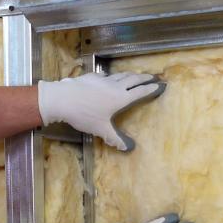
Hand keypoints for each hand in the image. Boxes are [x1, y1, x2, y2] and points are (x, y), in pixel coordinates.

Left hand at [36, 71, 165, 150]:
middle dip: (144, 77)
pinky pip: (106, 75)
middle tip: (152, 76)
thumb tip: (126, 148)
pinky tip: (109, 78)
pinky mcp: (92, 77)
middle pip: (133, 79)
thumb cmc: (84, 116)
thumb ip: (114, 138)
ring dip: (130, 74)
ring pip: (120, 75)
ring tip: (135, 75)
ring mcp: (103, 79)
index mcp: (121, 98)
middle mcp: (115, 86)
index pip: (140, 92)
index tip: (159, 85)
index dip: (150, 88)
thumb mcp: (100, 130)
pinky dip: (112, 76)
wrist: (63, 99)